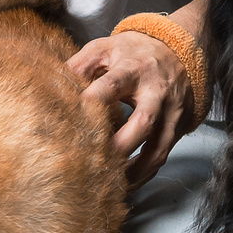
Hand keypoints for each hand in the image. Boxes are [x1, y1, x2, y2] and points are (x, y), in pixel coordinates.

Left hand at [67, 30, 196, 182]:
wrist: (180, 51)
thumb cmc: (135, 52)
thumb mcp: (106, 48)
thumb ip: (79, 65)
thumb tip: (52, 86)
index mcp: (133, 69)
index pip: (112, 86)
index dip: (92, 103)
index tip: (72, 120)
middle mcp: (156, 92)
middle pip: (142, 123)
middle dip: (119, 147)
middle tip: (94, 163)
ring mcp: (171, 113)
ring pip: (157, 149)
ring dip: (134, 171)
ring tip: (110, 184)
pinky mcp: (177, 128)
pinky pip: (162, 157)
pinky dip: (144, 173)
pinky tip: (126, 181)